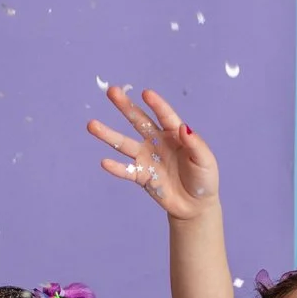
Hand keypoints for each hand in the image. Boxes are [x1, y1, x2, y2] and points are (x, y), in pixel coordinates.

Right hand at [88, 85, 219, 220]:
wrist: (194, 206)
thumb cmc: (203, 179)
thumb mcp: (205, 161)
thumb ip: (195, 144)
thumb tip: (183, 128)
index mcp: (174, 134)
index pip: (164, 116)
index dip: (156, 105)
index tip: (146, 94)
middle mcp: (157, 142)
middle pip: (138, 121)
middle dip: (125, 107)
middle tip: (111, 91)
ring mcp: (147, 158)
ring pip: (125, 144)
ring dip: (108, 135)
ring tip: (91, 125)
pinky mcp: (141, 176)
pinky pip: (126, 171)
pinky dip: (116, 168)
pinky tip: (104, 162)